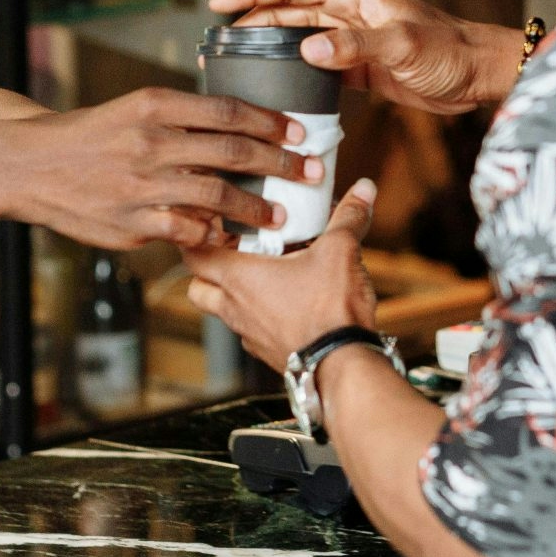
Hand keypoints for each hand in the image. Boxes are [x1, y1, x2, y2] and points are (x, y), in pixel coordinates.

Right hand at [6, 88, 320, 249]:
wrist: (31, 166)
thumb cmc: (90, 136)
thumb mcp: (133, 109)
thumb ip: (181, 118)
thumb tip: (236, 127)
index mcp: (155, 105)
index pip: (228, 110)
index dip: (270, 123)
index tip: (297, 132)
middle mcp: (151, 141)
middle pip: (233, 152)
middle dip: (280, 164)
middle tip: (308, 172)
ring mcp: (143, 184)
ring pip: (218, 195)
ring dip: (257, 208)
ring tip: (280, 216)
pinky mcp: (133, 222)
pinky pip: (188, 231)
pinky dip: (215, 235)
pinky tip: (232, 238)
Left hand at [183, 179, 379, 369]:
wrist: (341, 365)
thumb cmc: (328, 311)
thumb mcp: (340, 251)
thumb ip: (348, 217)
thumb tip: (363, 190)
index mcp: (238, 278)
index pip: (192, 254)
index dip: (195, 235)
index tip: (211, 222)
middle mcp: (234, 308)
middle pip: (198, 285)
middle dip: (209, 267)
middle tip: (235, 247)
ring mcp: (249, 334)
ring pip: (224, 309)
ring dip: (235, 291)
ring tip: (265, 273)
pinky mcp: (268, 351)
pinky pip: (252, 329)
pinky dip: (260, 314)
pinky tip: (288, 302)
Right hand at [207, 0, 518, 114]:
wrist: (478, 74)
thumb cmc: (448, 52)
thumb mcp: (402, 46)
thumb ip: (355, 46)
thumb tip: (307, 49)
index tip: (218, 3)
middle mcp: (348, 11)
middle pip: (287, 11)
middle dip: (251, 21)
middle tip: (216, 43)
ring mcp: (353, 37)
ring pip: (299, 37)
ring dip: (269, 46)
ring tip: (235, 63)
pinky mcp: (360, 65)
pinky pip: (317, 64)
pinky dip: (294, 72)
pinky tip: (276, 88)